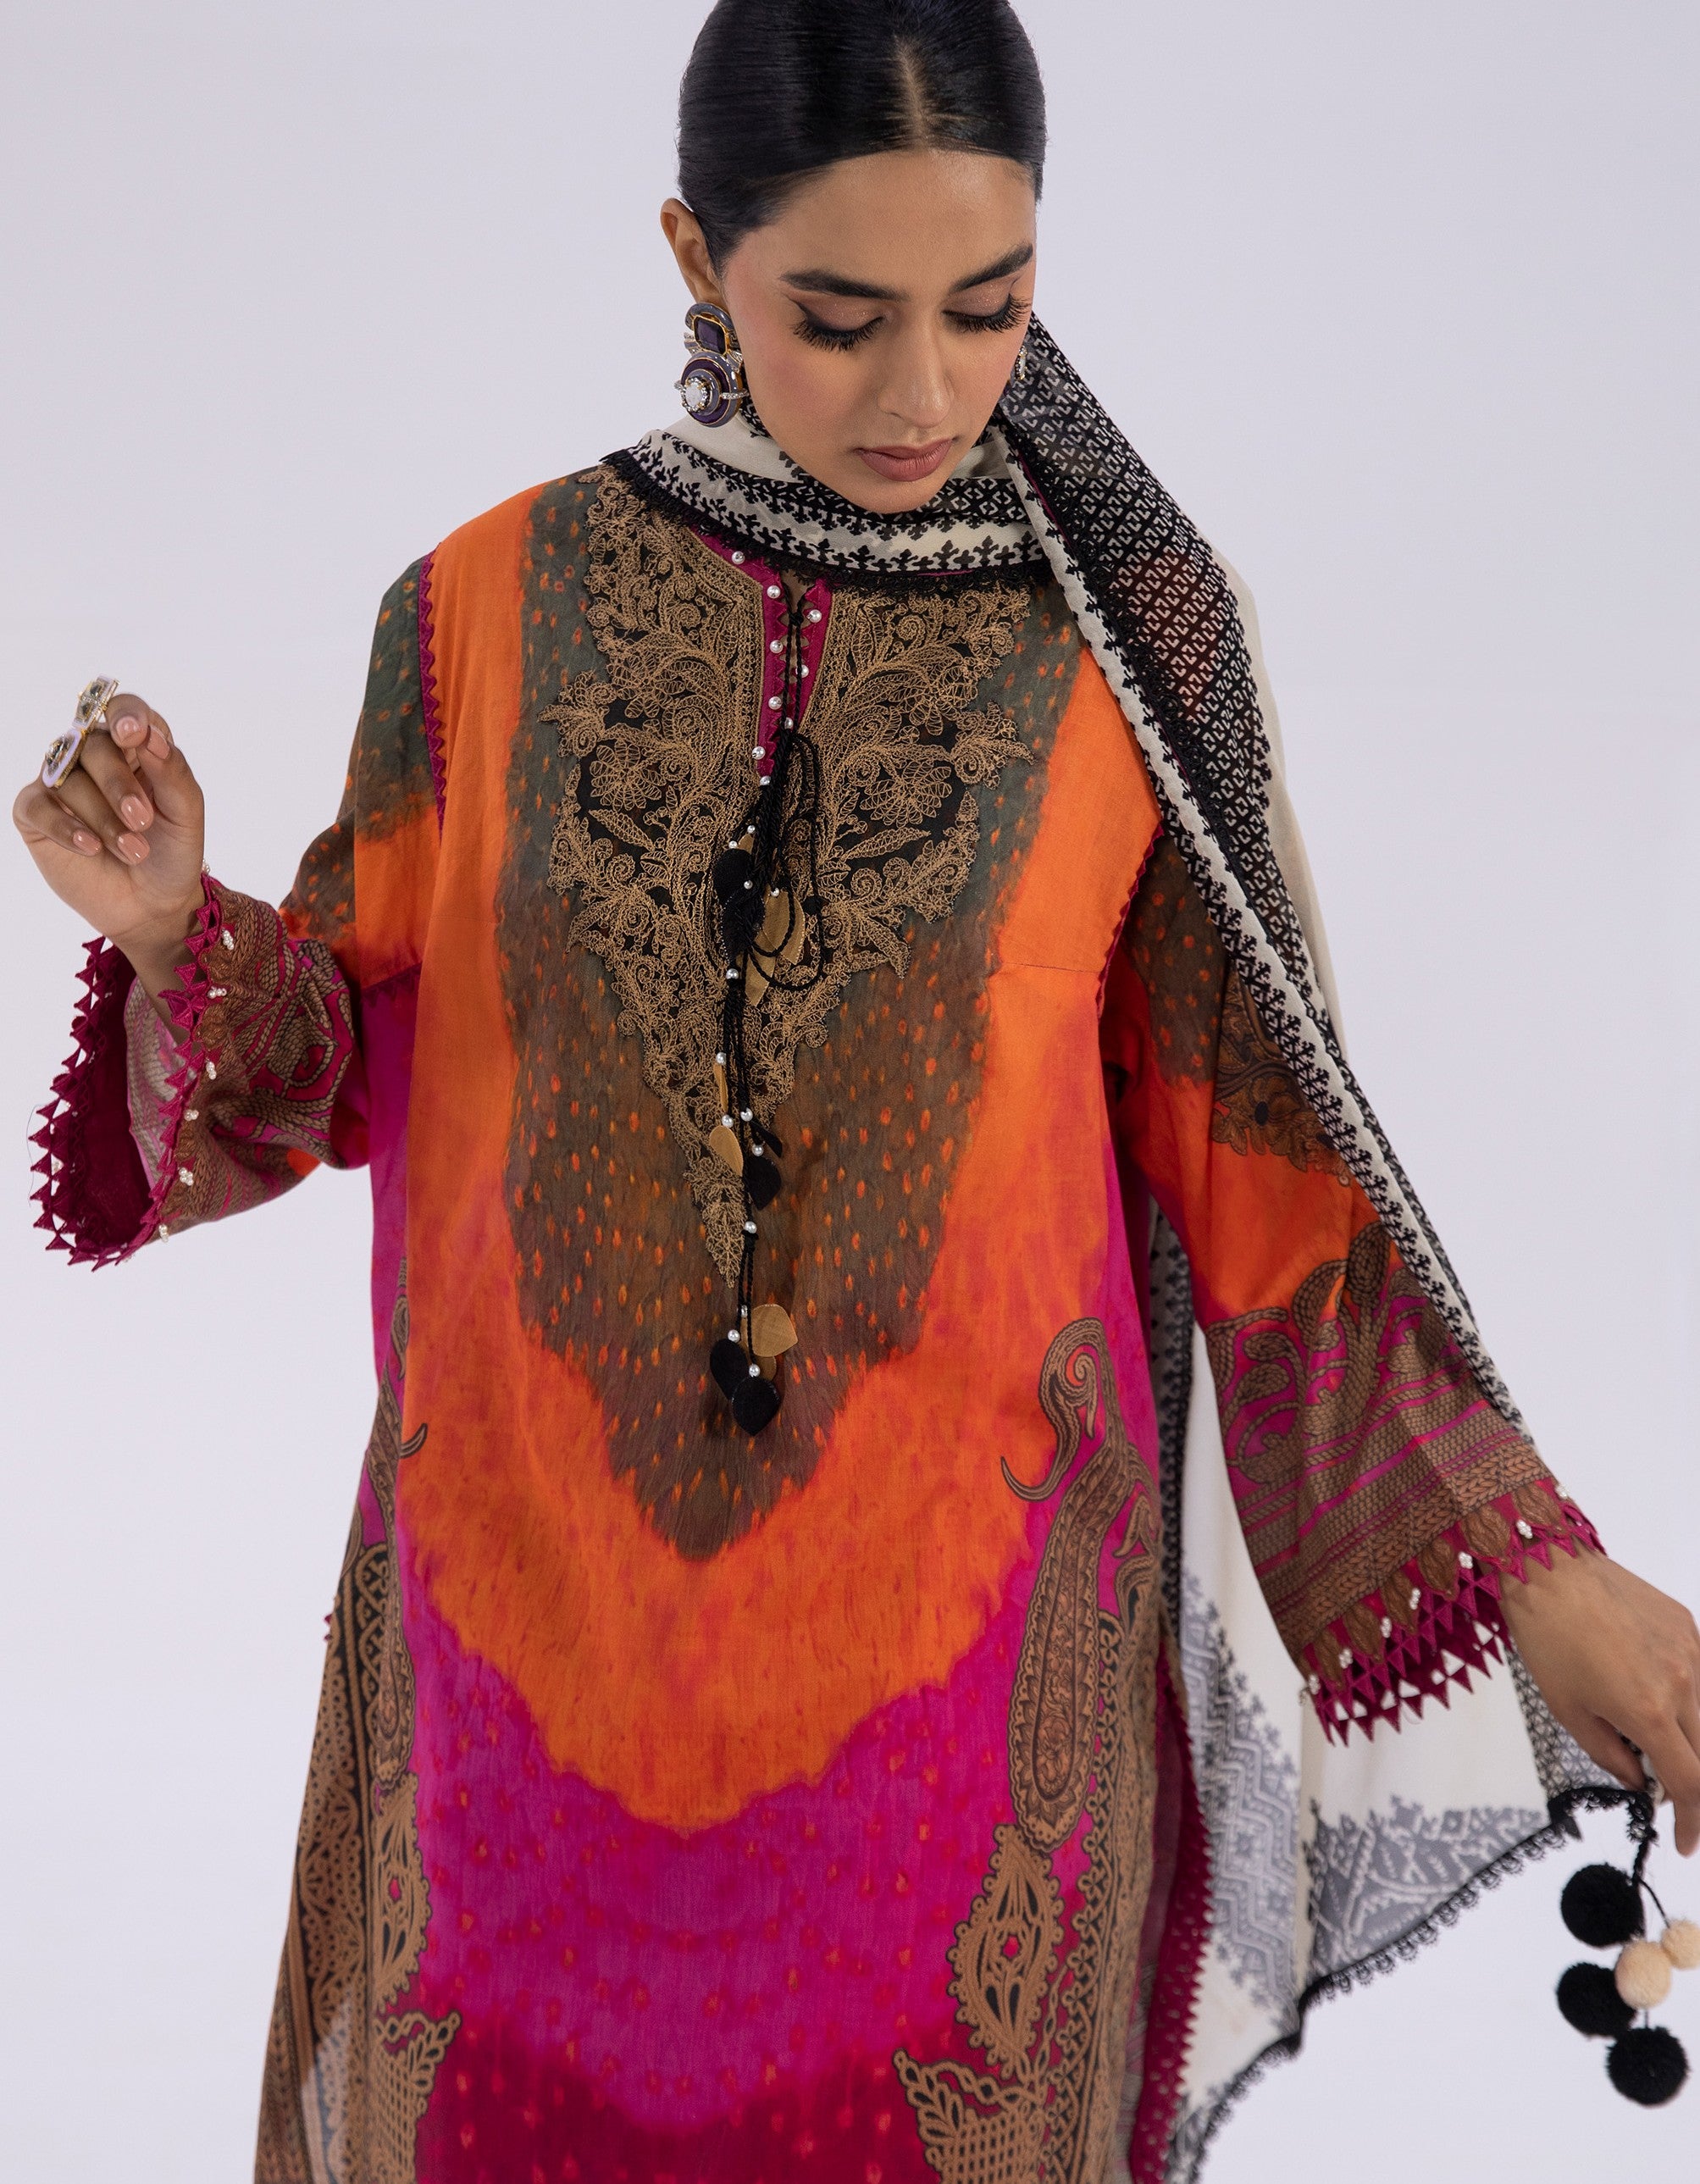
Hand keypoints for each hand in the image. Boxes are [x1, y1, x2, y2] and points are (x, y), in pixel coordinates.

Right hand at [13, 695, 205, 996]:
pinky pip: (39, 807)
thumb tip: (149, 734)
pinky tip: (91, 847)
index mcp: (134, 748)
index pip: (123, 711)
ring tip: (133, 851)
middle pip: (95, 746)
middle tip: (143, 820)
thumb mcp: (186, 814)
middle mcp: (93, 758)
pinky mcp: (37, 814)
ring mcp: (61, 784)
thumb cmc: (172, 853)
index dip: (127, 715)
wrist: (154, 905)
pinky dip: (66, 827)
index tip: (133, 734)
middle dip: (121, 785)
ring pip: (69, 781)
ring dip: (104, 819)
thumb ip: (172, 771)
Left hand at [1500, 1549, 1699, 1853]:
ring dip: (1691, 1739)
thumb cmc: (1547, 1639)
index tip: (1685, 1843)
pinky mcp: (1688, 1623)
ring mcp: (1692, 1650)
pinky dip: (1687, 1696)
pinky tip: (1653, 1691)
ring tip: (1654, 1739)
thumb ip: (1610, 1755)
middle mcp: (1684, 1683)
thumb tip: (1641, 1781)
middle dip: (1693, 1785)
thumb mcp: (1568, 1710)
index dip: (1692, 1821)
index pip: (1691, 1784)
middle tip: (1670, 1795)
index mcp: (1651, 1712)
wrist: (1547, 1565)